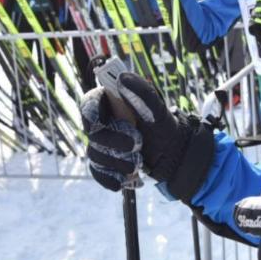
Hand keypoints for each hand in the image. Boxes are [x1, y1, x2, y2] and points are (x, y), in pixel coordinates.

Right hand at [82, 72, 214, 199]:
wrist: (172, 154)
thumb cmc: (163, 126)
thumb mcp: (158, 109)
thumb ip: (142, 92)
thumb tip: (123, 77)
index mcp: (110, 103)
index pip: (88, 104)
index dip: (91, 115)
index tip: (102, 123)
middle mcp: (103, 123)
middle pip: (92, 133)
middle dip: (113, 142)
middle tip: (137, 144)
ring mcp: (102, 144)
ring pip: (95, 154)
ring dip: (117, 161)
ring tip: (139, 162)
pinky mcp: (105, 163)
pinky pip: (98, 172)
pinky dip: (109, 178)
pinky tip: (122, 182)